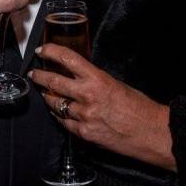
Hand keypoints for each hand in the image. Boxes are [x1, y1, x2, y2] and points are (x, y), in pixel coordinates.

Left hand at [29, 44, 174, 170]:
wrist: (151, 132)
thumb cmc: (140, 107)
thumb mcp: (116, 84)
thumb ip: (95, 80)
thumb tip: (80, 77)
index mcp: (98, 79)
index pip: (67, 59)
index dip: (51, 52)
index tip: (42, 51)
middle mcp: (88, 96)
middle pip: (54, 82)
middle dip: (40, 77)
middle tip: (35, 74)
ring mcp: (84, 116)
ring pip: (56, 104)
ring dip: (49, 97)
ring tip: (46, 93)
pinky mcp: (84, 133)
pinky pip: (64, 122)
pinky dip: (59, 116)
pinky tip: (58, 112)